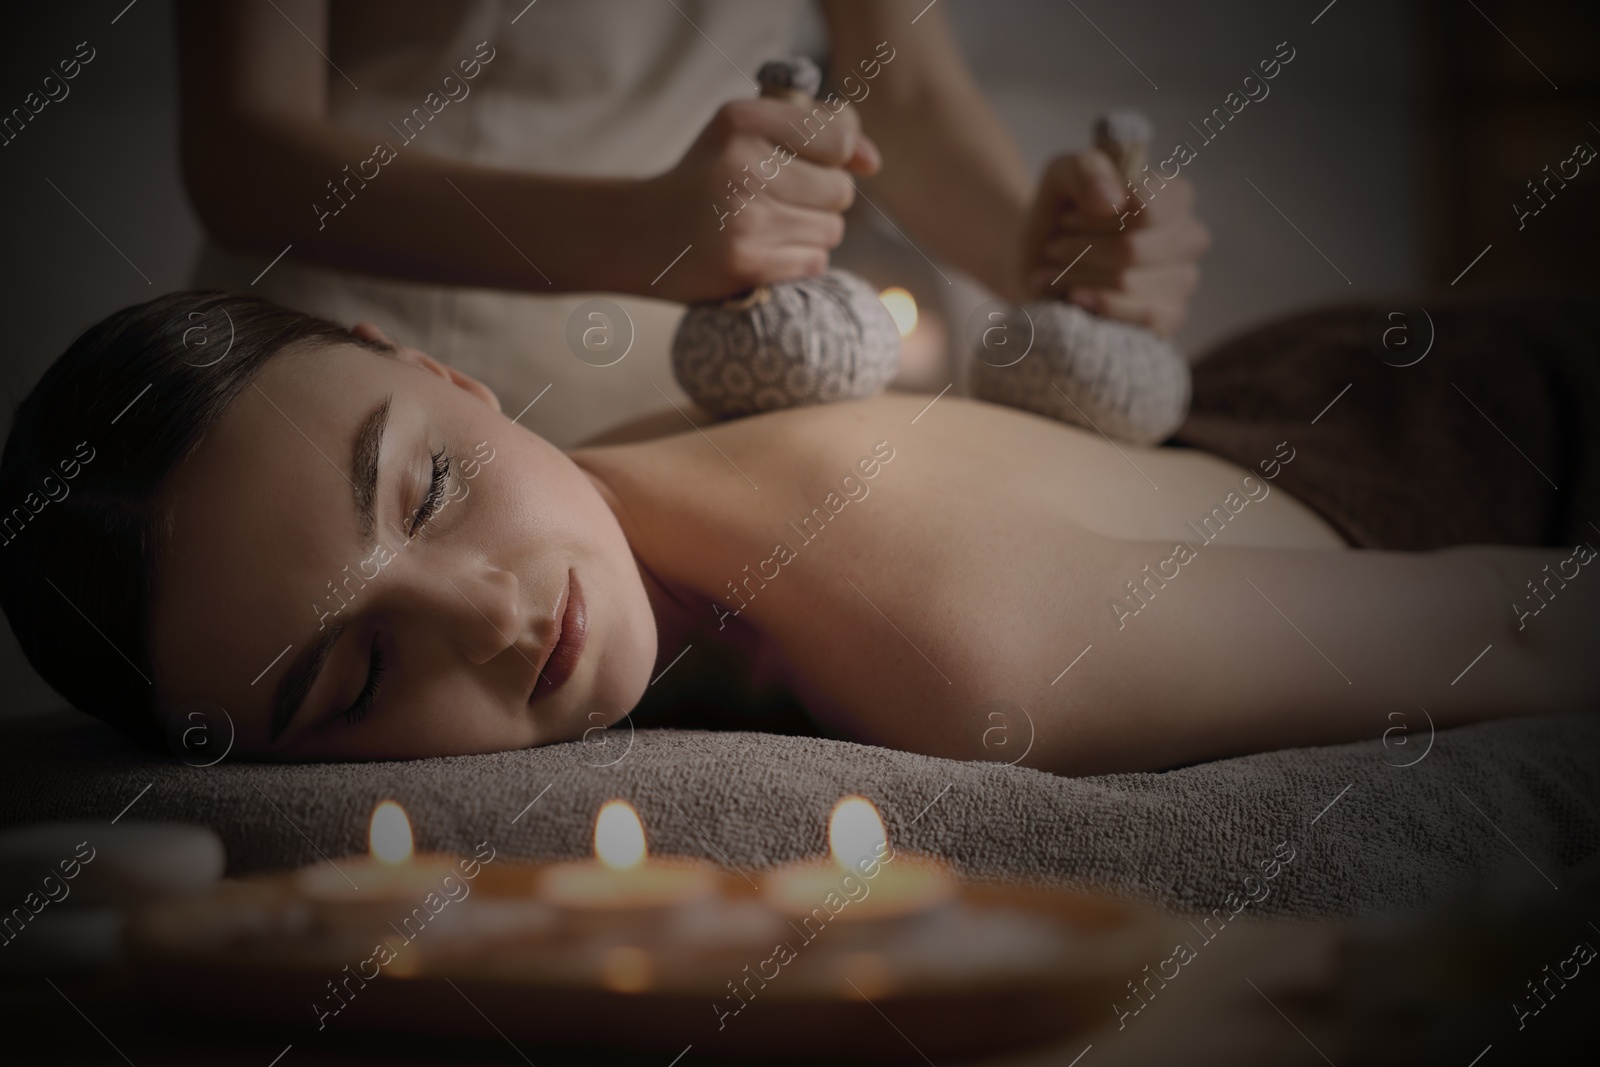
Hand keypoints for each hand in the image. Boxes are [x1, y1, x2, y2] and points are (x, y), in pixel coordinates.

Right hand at [633, 97, 880, 303]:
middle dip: (820, 199)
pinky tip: (762, 251)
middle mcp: (743, 164)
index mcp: (743, 120)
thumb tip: (873, 162)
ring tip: (766, 226)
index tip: (816, 162)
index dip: (841, 154)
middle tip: (776, 200)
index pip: (841, 134)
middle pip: (841, 190)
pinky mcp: (747, 262)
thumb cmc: (709, 179)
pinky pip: (814, 262)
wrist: (641, 233)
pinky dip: (797, 261)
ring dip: (810, 233)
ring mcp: (745, 217)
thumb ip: (818, 133)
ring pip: (831, 230)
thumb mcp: (746, 134)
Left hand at [1020, 150, 1209, 335]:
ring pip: (1127, 284)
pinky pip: (1143, 316)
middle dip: (1080, 253)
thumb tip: (1111, 201)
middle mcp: (1190, 236)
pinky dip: (1098, 307)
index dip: (1096, 219)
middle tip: (1053, 250)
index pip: (1145, 208)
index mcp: (1175, 195)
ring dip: (1076, 279)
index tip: (1066, 220)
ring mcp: (1185, 279)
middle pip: (1132, 249)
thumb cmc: (1060, 215)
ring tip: (1052, 274)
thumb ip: (1086, 170)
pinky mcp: (1172, 317)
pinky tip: (1074, 299)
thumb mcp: (1063, 176)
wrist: (1041, 264)